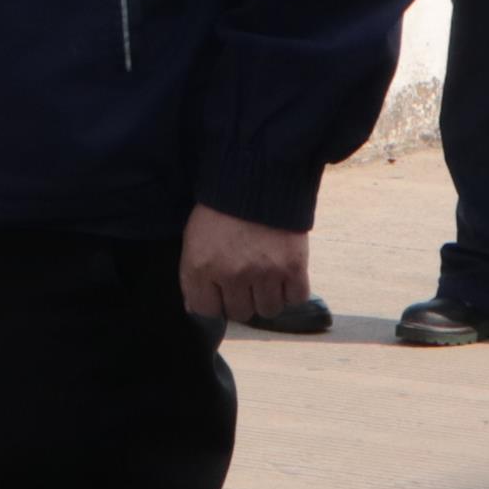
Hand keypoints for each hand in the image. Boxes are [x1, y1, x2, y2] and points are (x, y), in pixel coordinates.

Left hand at [178, 204, 308, 324]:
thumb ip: (192, 275)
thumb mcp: (194, 237)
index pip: (206, 311)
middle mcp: (232, 275)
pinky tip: (285, 274)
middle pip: (240, 313)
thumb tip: (196, 307)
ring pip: (268, 310)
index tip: (221, 290)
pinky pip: (296, 299)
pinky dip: (292, 291)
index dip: (215, 302)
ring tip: (267, 275)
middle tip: (247, 277)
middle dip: (242, 298)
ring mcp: (264, 273)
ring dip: (268, 297)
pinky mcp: (293, 267)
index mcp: (201, 267)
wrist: (259, 175)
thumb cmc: (222, 207)